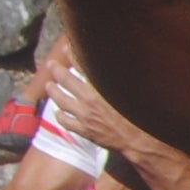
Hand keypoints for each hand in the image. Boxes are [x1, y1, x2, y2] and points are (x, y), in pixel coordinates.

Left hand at [42, 59, 170, 176]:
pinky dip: (60, 115)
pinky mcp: (84, 130)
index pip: (82, 65)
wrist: (139, 141)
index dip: (73, 54)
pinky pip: (65, 121)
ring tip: (49, 85)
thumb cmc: (140, 116)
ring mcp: (84, 115)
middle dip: (56, 70)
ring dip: (52, 91)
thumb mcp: (131, 92)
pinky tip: (59, 113)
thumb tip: (112, 67)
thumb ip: (119, 79)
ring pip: (60, 100)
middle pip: (66, 80)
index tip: (67, 48)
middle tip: (51, 65)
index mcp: (102, 87)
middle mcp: (89, 99)